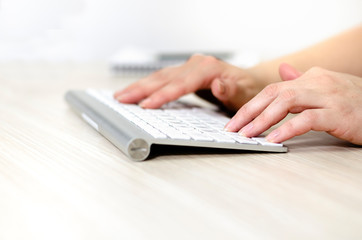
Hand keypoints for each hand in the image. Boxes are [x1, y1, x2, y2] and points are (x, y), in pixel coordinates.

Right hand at [114, 55, 266, 110]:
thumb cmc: (247, 90)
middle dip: (141, 89)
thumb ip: (231, 90)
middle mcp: (196, 64)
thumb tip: (217, 84)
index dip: (162, 95)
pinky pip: (163, 78)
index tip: (146, 105)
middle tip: (121, 99)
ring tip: (121, 95)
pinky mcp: (185, 73)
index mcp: (209, 68)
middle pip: (164, 77)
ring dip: (140, 86)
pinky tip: (137, 90)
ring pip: (160, 76)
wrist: (250, 82)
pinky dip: (148, 85)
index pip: (180, 84)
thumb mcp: (244, 93)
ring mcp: (189, 67)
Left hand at [225, 63, 361, 144]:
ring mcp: (328, 96)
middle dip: (249, 112)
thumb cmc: (355, 101)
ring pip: (286, 102)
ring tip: (247, 134)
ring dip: (263, 119)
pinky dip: (287, 129)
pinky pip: (307, 119)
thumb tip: (282, 72)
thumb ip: (301, 81)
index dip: (250, 105)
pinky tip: (274, 139)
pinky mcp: (338, 113)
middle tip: (232, 128)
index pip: (272, 89)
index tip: (235, 121)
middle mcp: (316, 83)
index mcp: (310, 78)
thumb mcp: (325, 88)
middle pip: (273, 94)